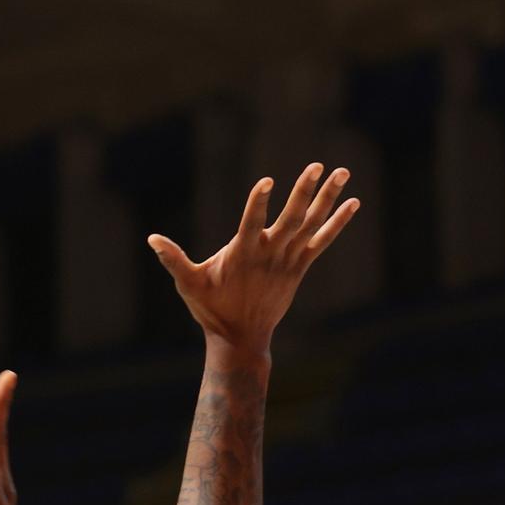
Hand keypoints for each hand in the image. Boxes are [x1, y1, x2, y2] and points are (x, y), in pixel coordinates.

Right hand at [147, 164, 358, 353]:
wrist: (241, 337)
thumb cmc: (211, 308)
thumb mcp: (189, 284)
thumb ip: (174, 259)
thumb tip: (151, 238)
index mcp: (242, 255)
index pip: (251, 224)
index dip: (258, 203)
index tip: (267, 182)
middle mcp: (269, 255)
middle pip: (291, 219)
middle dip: (305, 191)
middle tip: (318, 166)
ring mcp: (288, 261)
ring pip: (311, 225)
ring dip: (328, 198)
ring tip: (342, 172)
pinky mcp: (299, 267)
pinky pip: (323, 240)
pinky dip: (338, 222)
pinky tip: (353, 202)